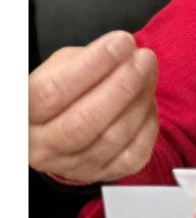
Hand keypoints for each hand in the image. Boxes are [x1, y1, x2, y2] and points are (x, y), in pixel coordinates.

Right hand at [29, 31, 159, 184]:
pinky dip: (148, 124)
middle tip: (144, 58)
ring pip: (112, 138)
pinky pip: (134, 154)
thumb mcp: (61, 67)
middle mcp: (43, 145)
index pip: (53, 92)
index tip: (122, 42)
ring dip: (140, 100)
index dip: (93, 65)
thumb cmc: (64, 92)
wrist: (63, 129)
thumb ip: (88, 58)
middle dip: (123, 84)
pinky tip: (147, 103)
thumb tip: (123, 49)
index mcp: (25, 112)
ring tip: (148, 73)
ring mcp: (73, 165)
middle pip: (84, 122)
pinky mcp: (103, 175)